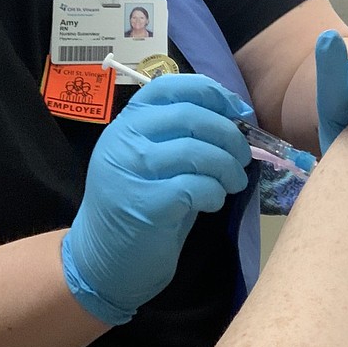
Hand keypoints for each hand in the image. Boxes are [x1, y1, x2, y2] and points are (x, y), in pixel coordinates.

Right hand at [62, 74, 252, 324]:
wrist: (103, 260)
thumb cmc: (139, 203)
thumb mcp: (153, 159)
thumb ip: (182, 135)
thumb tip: (235, 119)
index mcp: (127, 122)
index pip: (170, 86)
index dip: (211, 93)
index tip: (237, 112)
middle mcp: (124, 140)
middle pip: (190, 116)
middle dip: (228, 134)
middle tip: (243, 155)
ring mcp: (131, 171)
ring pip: (196, 151)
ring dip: (227, 166)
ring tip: (234, 182)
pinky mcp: (144, 204)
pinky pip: (195, 187)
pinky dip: (214, 192)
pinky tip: (213, 201)